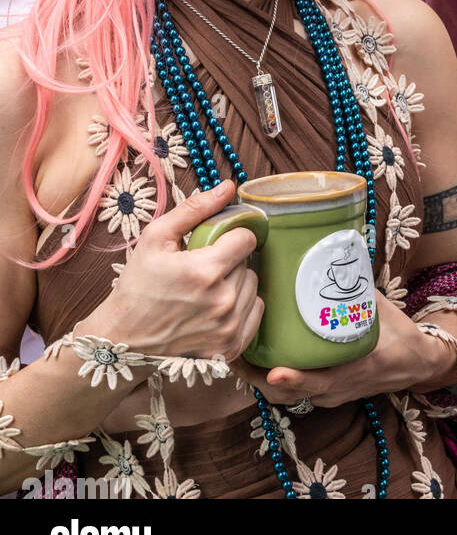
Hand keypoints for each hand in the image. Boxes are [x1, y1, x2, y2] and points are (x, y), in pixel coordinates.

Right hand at [89, 180, 262, 364]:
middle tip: (201, 267)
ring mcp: (228, 327)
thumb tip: (228, 187)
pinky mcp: (231, 346)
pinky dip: (243, 305)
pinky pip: (256, 312)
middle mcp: (222, 301)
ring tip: (207, 288)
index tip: (218, 240)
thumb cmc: (137, 286)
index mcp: (204, 270)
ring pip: (253, 286)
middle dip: (229, 260)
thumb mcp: (156, 237)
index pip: (246, 238)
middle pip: (248, 263)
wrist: (123, 340)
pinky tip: (217, 306)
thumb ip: (195, 208)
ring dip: (236, 282)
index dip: (232, 235)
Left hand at [232, 290, 446, 407]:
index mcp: (357, 368)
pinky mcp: (325, 393)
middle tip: (233, 354)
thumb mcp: (379, 308)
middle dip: (257, 378)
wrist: (417, 362)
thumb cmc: (398, 334)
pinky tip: (256, 358)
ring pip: (287, 397)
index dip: (297, 380)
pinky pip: (294, 392)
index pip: (322, 382)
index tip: (275, 372)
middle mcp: (338, 388)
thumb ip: (354, 288)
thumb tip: (331, 254)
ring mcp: (330, 395)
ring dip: (258, 380)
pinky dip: (271, 380)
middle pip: (290, 396)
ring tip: (235, 354)